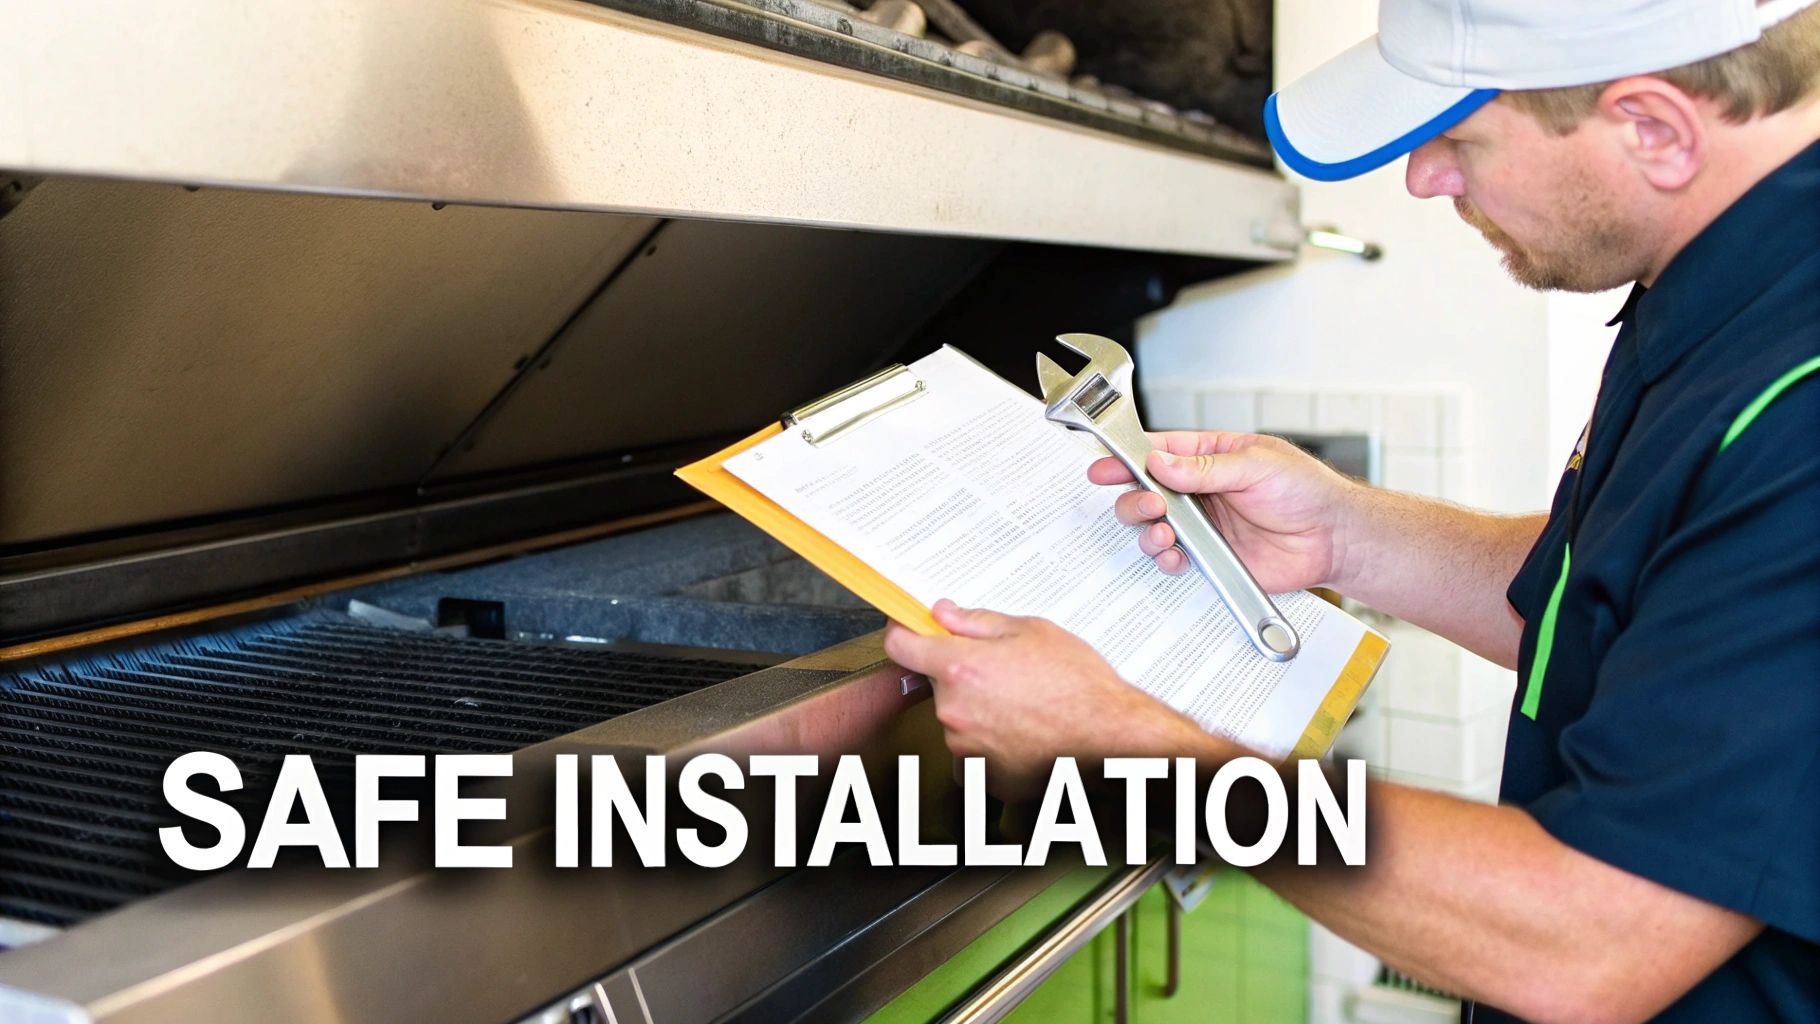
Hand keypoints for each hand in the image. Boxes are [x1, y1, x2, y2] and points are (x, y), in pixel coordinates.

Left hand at [883, 600, 1212, 799]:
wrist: (1112, 739)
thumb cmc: (1081, 686)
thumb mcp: (1033, 632)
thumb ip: (978, 623)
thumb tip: (943, 614)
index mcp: (961, 668)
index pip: (900, 645)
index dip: (906, 633)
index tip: (913, 632)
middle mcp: (954, 711)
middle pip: (937, 685)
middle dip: (962, 677)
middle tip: (1004, 674)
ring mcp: (965, 749)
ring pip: (957, 721)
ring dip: (979, 713)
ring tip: (1024, 707)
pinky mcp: (982, 777)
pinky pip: (973, 755)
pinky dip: (992, 746)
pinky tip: (1024, 734)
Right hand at [1089, 430, 1363, 592]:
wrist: (1334, 538)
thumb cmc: (1307, 490)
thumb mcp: (1259, 465)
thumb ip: (1208, 468)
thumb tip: (1163, 464)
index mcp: (1209, 458)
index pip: (1158, 452)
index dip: (1128, 457)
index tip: (1105, 465)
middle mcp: (1199, 491)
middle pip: (1144, 491)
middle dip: (1134, 497)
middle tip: (1148, 503)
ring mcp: (1202, 525)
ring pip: (1151, 526)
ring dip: (1146, 529)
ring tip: (1164, 530)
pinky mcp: (1210, 557)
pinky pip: (1172, 559)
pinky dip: (1165, 558)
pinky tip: (1174, 553)